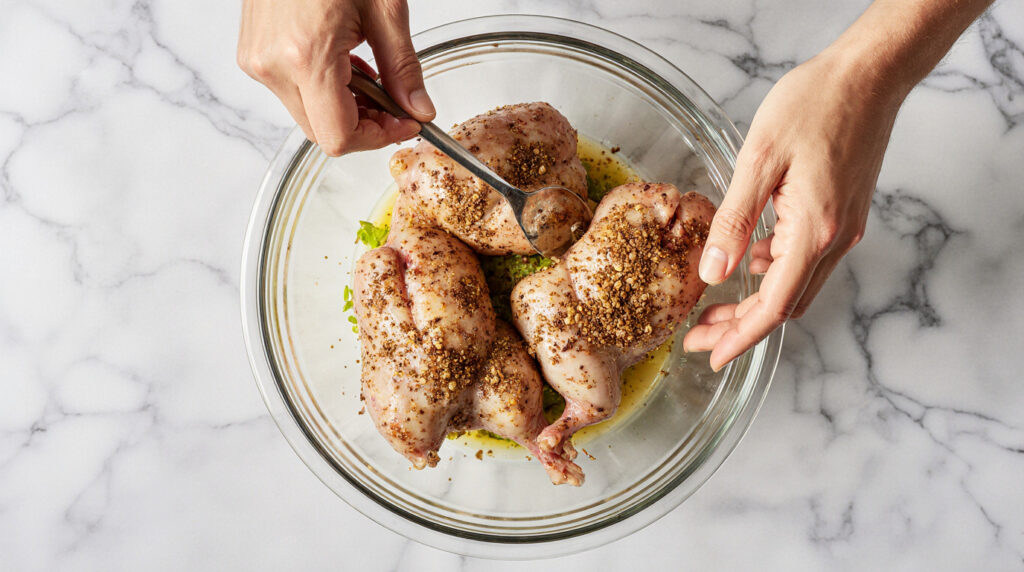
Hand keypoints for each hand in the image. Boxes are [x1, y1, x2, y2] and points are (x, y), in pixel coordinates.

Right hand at [237, 0, 434, 155]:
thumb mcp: (384, 9)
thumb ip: (403, 68)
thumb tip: (419, 109)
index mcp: (305, 56)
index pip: (339, 136)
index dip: (378, 138)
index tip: (405, 122)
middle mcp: (271, 65)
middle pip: (322, 132)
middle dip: (364, 125)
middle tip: (396, 104)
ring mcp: (256, 60)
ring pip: (307, 115)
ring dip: (344, 108)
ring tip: (370, 73)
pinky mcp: (252, 53)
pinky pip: (291, 91)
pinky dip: (323, 89)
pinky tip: (343, 62)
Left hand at [683, 49, 903, 370]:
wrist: (868, 74)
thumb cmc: (814, 105)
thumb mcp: (758, 161)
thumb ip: (733, 221)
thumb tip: (712, 275)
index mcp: (814, 231)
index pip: (774, 306)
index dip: (740, 337)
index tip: (711, 356)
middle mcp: (835, 239)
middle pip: (785, 305)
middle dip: (741, 327)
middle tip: (698, 336)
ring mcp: (844, 229)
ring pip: (796, 286)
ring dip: (756, 303)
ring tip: (712, 305)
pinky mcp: (843, 215)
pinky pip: (805, 260)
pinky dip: (773, 271)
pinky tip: (746, 257)